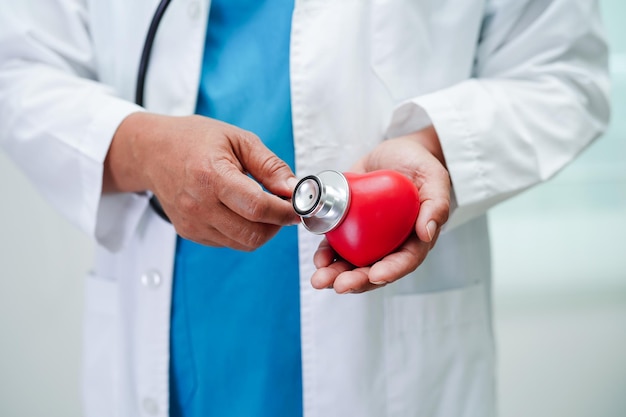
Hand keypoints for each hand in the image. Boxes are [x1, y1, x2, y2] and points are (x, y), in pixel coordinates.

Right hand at [104, 112, 298, 249]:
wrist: (152, 151)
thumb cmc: (193, 140)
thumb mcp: (238, 139)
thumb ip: (270, 166)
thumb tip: (294, 189)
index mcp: (212, 176)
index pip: (258, 207)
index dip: (285, 211)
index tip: (298, 207)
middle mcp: (199, 205)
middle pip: (253, 234)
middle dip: (277, 225)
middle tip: (283, 208)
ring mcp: (192, 223)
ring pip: (243, 243)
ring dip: (261, 230)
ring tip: (261, 207)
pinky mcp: (190, 233)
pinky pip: (228, 242)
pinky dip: (242, 231)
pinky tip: (239, 211)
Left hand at [310, 125, 450, 292]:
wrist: (396, 152)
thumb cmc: (420, 165)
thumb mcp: (435, 178)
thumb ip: (437, 204)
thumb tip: (428, 234)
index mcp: (416, 238)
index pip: (405, 260)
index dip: (390, 271)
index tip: (374, 274)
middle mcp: (392, 243)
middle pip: (375, 269)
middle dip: (356, 280)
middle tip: (338, 285)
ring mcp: (371, 237)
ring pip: (353, 263)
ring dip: (336, 273)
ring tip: (319, 279)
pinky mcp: (352, 226)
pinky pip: (338, 244)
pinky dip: (327, 254)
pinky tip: (319, 259)